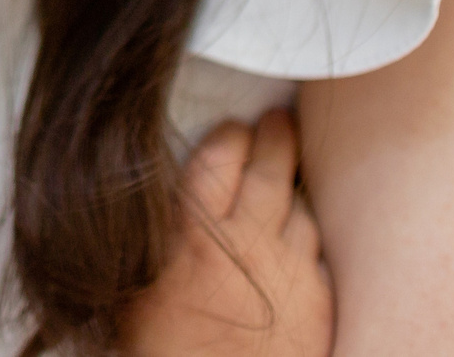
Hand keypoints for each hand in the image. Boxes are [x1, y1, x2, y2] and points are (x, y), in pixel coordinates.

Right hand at [120, 109, 332, 356]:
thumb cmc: (164, 354)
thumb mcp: (133, 295)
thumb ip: (147, 241)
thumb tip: (139, 203)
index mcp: (192, 235)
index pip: (218, 158)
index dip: (230, 136)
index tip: (234, 128)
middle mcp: (247, 242)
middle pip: (270, 168)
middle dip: (276, 137)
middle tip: (278, 121)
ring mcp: (290, 270)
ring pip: (301, 207)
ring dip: (296, 187)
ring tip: (292, 174)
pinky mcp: (319, 300)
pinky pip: (318, 250)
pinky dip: (310, 238)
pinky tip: (302, 237)